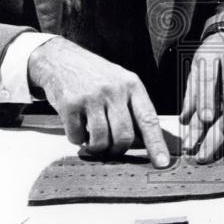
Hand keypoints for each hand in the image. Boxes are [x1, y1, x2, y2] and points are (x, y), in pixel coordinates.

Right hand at [28, 36, 169, 165]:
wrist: (61, 59)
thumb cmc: (95, 76)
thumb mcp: (120, 82)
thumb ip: (132, 108)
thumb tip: (144, 142)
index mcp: (132, 85)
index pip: (149, 119)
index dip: (156, 144)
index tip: (162, 164)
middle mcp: (114, 90)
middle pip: (124, 136)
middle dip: (117, 149)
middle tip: (110, 147)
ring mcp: (92, 97)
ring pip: (100, 141)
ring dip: (96, 147)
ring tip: (92, 136)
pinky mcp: (70, 104)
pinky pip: (77, 137)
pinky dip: (77, 139)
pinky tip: (77, 126)